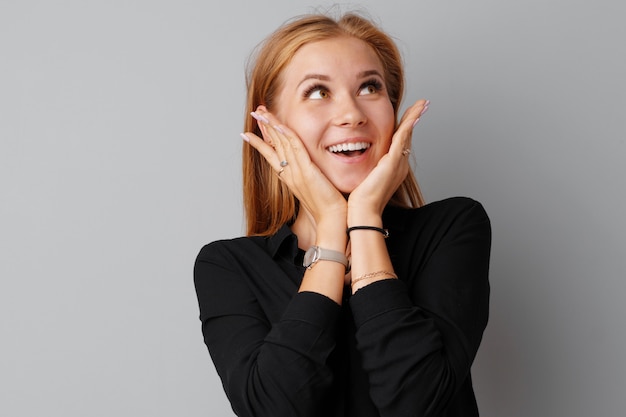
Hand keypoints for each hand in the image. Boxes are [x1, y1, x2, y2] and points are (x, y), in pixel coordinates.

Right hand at [242, 106, 347, 227]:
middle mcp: (289, 174)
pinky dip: (286, 135)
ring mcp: (296, 173)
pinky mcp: (306, 172)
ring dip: (270, 126)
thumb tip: (311, 171)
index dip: (261, 142)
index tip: (249, 133)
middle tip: (255, 113)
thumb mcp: (314, 189)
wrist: (331, 220)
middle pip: (273, 146)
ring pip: (280, 144)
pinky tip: (279, 124)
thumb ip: (310, 177)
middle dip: (263, 128)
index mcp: (290, 178)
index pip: (271, 155)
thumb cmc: (327, 208)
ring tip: (260, 113)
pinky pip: (294, 149)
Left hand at [348, 99, 428, 219]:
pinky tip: (414, 114)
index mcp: (391, 169)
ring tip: (422, 105)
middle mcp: (398, 165)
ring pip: (407, 135)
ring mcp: (397, 163)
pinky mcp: (393, 162)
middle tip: (421, 105)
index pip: (398, 144)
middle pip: (406, 137)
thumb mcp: (362, 179)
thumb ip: (363, 169)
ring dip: (414, 118)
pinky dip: (409, 124)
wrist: (362, 212)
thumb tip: (351, 160)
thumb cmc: (358, 201)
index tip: (408, 116)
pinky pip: (403, 138)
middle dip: (413, 120)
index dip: (404, 129)